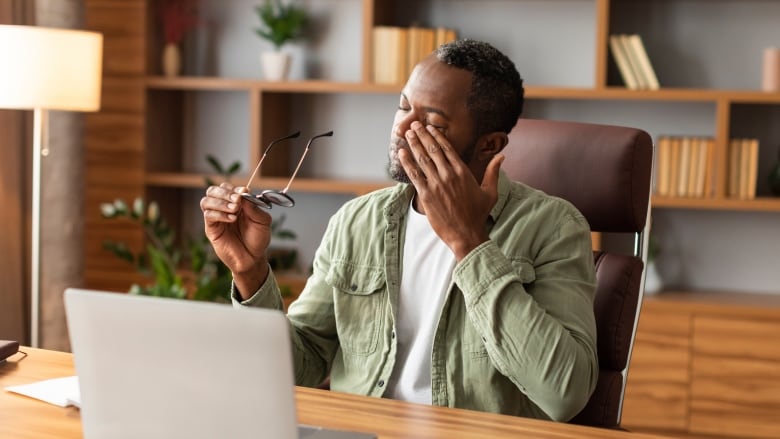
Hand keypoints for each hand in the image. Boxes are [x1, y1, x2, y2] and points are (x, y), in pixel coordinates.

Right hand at [200, 183, 271, 297]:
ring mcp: (217, 218)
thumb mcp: (263, 221)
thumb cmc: (258, 239)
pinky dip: (219, 214)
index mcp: (236, 203)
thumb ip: (254, 207)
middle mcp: (224, 208)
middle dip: (225, 192)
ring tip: (235, 210)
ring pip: (206, 201)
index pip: (228, 188)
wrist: (253, 258)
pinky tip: (231, 219)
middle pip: (213, 191)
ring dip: (220, 202)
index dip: (234, 188)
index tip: (244, 192)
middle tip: (237, 200)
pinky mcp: (212, 229)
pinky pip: (208, 215)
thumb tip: (243, 194)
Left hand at [398, 121, 503, 259]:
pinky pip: (414, 175)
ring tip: (407, 133)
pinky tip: (401, 153)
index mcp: (463, 172)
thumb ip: (493, 172)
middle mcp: (449, 175)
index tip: (430, 128)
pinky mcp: (426, 195)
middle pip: (433, 150)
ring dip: (413, 144)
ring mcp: (437, 184)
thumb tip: (501, 156)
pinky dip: (407, 162)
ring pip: (422, 159)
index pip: (447, 149)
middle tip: (413, 124)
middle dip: (422, 135)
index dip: (437, 136)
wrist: (467, 234)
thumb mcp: (490, 191)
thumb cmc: (479, 215)